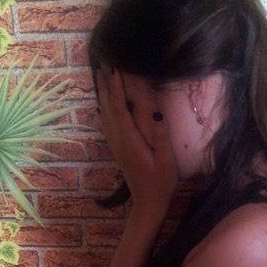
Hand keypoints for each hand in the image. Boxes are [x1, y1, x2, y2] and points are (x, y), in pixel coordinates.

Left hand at [96, 66, 178, 216]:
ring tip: (99, 76)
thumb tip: (155, 112)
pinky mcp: (118, 150)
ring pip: (105, 114)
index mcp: (130, 141)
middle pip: (108, 108)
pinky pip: (107, 124)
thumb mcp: (166, 161)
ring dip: (102, 94)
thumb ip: (160, 137)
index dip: (116, 87)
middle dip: (105, 85)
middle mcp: (119, 141)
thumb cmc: (161, 183)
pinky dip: (103, 110)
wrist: (148, 203)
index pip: (120, 108)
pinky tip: (101, 105)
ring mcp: (117, 146)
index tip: (115, 67)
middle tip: (102, 63)